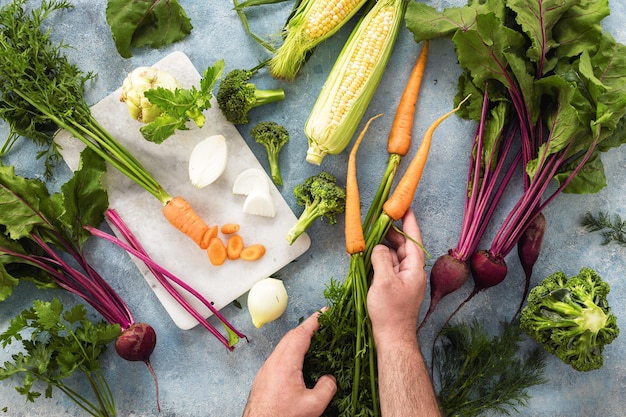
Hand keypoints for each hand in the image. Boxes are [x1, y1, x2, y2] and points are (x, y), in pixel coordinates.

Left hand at [242, 311, 336, 416]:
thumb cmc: (281, 416)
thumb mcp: (313, 405)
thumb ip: (326, 388)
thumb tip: (330, 379)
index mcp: (285, 363)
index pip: (301, 334)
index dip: (314, 321)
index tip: (324, 312)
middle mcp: (273, 362)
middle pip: (291, 337)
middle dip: (307, 327)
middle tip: (322, 324)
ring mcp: (266, 369)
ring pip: (284, 346)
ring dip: (298, 340)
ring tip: (313, 341)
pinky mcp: (264, 378)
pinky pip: (279, 357)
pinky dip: (291, 351)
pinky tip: (299, 361)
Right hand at [368, 209, 425, 344]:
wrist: (392, 339)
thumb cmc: (390, 312)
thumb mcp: (384, 281)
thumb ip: (381, 259)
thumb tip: (378, 248)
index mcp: (414, 268)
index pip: (413, 239)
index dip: (408, 221)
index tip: (404, 206)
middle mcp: (411, 272)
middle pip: (403, 246)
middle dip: (392, 232)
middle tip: (379, 218)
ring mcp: (403, 280)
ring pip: (394, 256)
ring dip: (383, 246)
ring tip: (371, 234)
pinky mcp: (395, 288)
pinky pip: (388, 267)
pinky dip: (380, 259)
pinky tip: (369, 255)